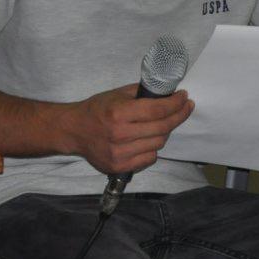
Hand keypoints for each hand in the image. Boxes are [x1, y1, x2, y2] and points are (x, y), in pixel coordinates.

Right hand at [68, 85, 193, 175]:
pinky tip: (149, 139)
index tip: (185, 97)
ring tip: (164, 123)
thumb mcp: (117, 94)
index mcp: (119, 113)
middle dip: (179, 115)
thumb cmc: (97, 110)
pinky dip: (153, 148)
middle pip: (163, 127)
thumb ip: (142, 93)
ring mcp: (119, 153)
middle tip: (185, 107)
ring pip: (159, 143)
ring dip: (165, 132)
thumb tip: (168, 92)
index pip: (158, 110)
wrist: (73, 130)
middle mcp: (119, 134)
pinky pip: (150, 158)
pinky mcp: (118, 166)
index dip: (176, 104)